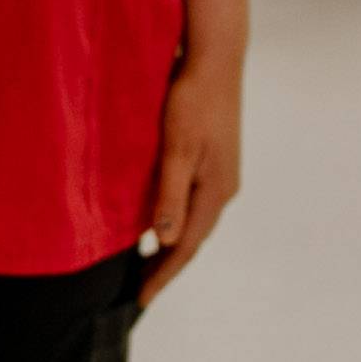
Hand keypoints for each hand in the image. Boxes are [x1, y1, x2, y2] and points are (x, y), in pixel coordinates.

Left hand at [141, 53, 241, 307]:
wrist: (214, 63)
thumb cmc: (190, 102)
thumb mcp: (176, 148)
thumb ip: (170, 194)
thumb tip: (165, 240)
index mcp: (215, 192)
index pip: (186, 246)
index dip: (164, 274)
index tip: (142, 299)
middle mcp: (222, 189)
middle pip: (191, 239)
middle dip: (166, 266)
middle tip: (138, 290)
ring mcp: (219, 176)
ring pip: (192, 222)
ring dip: (170, 245)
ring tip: (143, 265)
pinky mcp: (211, 162)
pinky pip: (190, 202)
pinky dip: (173, 220)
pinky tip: (154, 223)